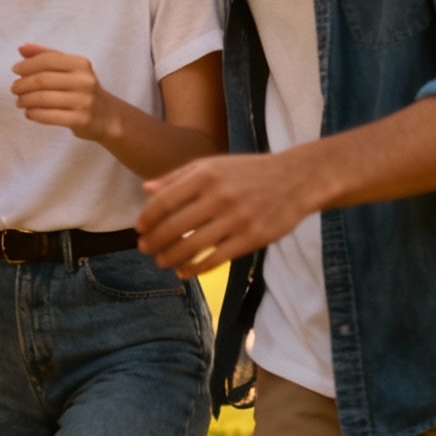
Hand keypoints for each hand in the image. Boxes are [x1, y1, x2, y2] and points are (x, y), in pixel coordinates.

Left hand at [10, 43, 115, 141]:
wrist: (108, 116)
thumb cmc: (82, 88)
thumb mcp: (69, 68)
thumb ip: (46, 55)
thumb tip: (21, 47)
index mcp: (80, 64)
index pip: (47, 60)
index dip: (27, 65)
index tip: (15, 70)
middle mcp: (84, 81)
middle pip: (42, 80)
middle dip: (22, 84)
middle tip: (14, 89)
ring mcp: (84, 101)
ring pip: (43, 99)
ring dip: (25, 100)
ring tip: (19, 102)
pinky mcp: (81, 119)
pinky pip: (49, 116)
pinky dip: (34, 114)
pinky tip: (29, 113)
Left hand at [135, 152, 318, 276]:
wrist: (296, 180)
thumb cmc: (248, 171)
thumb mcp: (212, 164)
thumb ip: (178, 177)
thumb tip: (147, 190)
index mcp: (205, 176)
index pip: (165, 201)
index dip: (148, 218)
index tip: (139, 229)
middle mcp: (219, 197)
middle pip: (175, 226)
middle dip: (155, 241)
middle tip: (144, 248)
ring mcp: (237, 219)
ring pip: (193, 245)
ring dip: (171, 257)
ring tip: (161, 262)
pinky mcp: (253, 238)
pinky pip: (217, 258)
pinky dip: (197, 267)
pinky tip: (185, 270)